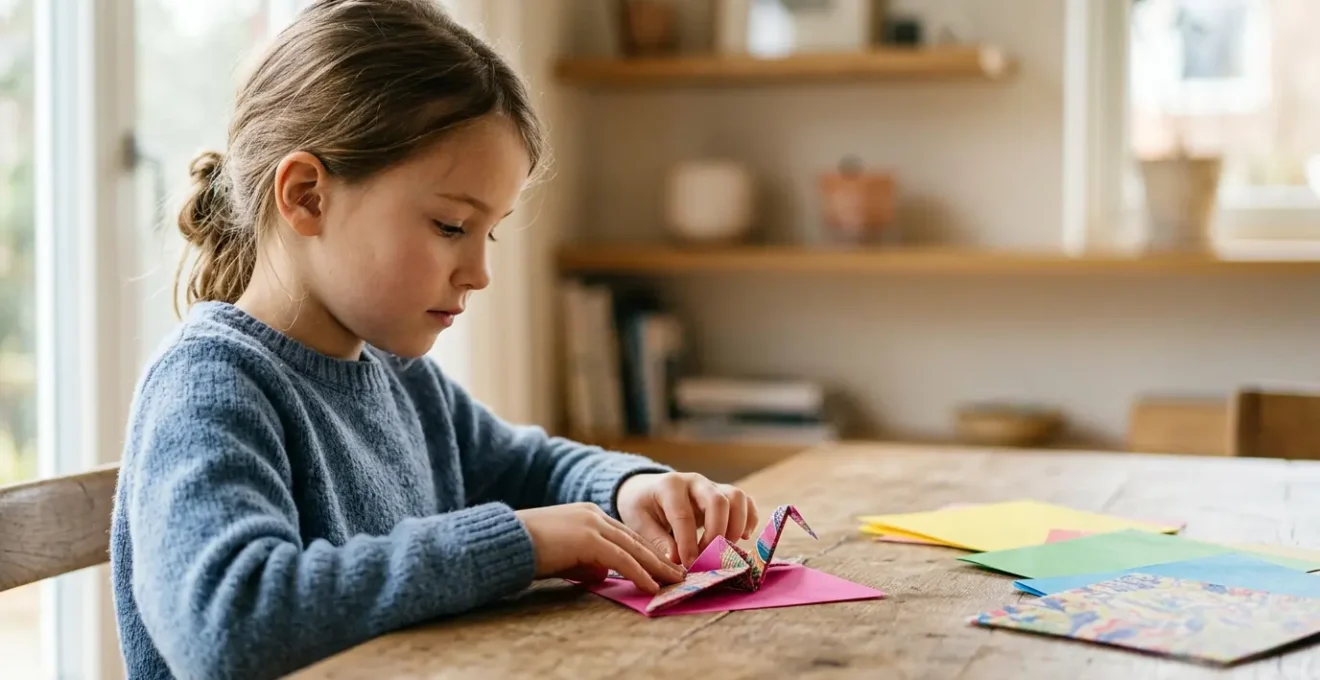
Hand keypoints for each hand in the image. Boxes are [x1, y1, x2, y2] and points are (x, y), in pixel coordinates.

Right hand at [515, 503, 684, 593]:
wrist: (506, 541)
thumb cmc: (530, 551)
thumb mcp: (565, 556)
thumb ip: (586, 562)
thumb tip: (603, 575)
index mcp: (588, 515)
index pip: (625, 535)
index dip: (646, 552)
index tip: (663, 566)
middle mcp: (594, 515)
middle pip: (635, 540)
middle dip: (659, 558)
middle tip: (679, 574)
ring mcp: (592, 524)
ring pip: (634, 548)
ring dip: (657, 567)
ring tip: (674, 582)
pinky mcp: (588, 539)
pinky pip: (621, 559)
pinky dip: (639, 574)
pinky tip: (651, 586)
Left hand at [615, 472, 759, 568]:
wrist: (646, 490)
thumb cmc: (641, 507)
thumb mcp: (639, 522)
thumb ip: (658, 541)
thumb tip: (676, 562)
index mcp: (670, 486)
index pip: (684, 515)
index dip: (688, 543)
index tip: (689, 565)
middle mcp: (695, 482)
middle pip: (718, 501)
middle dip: (716, 534)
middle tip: (708, 559)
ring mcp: (712, 486)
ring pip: (737, 498)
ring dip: (736, 527)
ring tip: (725, 550)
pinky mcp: (724, 495)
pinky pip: (746, 502)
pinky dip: (749, 520)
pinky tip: (741, 538)